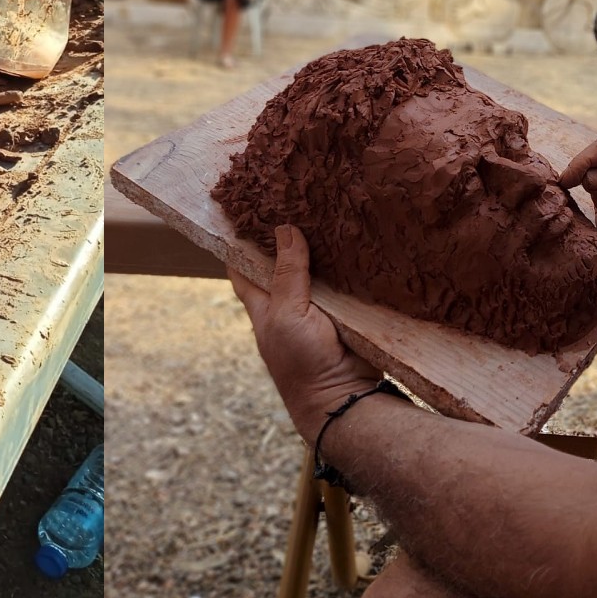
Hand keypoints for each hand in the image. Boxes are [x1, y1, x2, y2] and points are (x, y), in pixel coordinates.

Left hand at [229, 223, 382, 442]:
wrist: (344, 399)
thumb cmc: (302, 361)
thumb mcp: (287, 314)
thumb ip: (287, 274)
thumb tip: (285, 230)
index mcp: (264, 306)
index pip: (244, 269)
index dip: (241, 243)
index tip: (244, 211)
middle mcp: (289, 305)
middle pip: (284, 264)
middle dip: (289, 237)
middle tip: (296, 199)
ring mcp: (319, 310)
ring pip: (317, 271)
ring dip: (323, 248)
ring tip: (327, 208)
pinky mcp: (347, 314)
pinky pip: (345, 284)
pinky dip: (348, 266)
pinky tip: (355, 239)